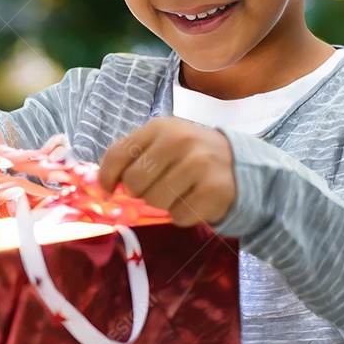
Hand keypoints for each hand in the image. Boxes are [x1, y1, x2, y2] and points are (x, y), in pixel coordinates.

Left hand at [97, 118, 235, 226]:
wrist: (237, 163)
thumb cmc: (188, 155)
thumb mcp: (161, 144)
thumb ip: (134, 159)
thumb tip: (106, 189)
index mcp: (159, 127)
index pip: (118, 154)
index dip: (106, 177)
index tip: (108, 191)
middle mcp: (179, 141)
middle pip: (135, 183)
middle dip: (139, 193)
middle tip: (154, 189)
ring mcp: (199, 164)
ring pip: (156, 202)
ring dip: (162, 205)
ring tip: (177, 192)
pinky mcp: (214, 190)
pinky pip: (179, 216)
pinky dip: (181, 215)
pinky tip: (192, 200)